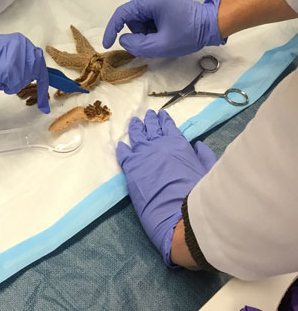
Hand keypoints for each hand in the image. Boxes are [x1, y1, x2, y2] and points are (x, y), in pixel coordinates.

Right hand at [0, 32, 49, 113]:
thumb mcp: (5, 53)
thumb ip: (20, 61)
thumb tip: (35, 72)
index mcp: (21, 42)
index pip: (39, 63)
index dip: (44, 82)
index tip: (53, 98)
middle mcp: (22, 47)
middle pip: (30, 75)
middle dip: (18, 81)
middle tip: (2, 76)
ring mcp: (16, 56)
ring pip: (20, 81)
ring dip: (8, 83)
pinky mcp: (9, 68)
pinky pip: (12, 85)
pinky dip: (3, 85)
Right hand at [102, 0, 224, 56]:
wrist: (210, 24)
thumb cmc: (189, 34)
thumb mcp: (162, 45)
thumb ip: (138, 45)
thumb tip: (123, 40)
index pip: (122, 14)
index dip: (112, 29)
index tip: (108, 44)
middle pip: (132, 16)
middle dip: (140, 31)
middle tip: (156, 40)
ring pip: (139, 16)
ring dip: (146, 28)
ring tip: (163, 34)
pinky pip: (146, 12)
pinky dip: (151, 23)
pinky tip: (164, 27)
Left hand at [117, 109, 216, 264]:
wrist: (180, 215)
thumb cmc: (198, 195)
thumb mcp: (208, 172)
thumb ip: (204, 156)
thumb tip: (199, 145)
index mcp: (177, 144)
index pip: (169, 127)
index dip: (164, 120)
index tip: (162, 115)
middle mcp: (158, 145)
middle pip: (151, 128)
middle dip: (150, 120)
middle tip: (148, 115)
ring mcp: (142, 155)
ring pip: (136, 136)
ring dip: (135, 128)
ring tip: (134, 122)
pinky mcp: (131, 168)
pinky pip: (123, 154)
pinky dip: (122, 148)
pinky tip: (121, 145)